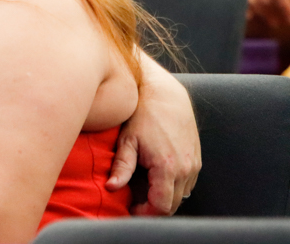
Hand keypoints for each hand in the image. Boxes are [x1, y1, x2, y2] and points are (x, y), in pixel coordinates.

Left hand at [106, 57, 199, 214]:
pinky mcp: (196, 158)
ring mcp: (193, 164)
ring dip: (164, 196)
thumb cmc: (141, 115)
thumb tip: (111, 187)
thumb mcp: (127, 140)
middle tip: (134, 202)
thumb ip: (121, 166)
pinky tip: (156, 175)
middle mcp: (185, 169)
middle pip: (173, 204)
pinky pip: (187, 182)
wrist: (164, 94)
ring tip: (143, 187)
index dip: (145, 213)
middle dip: (153, 207)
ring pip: (181, 194)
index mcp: (167, 167)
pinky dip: (173, 185)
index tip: (131, 209)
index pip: (161, 206)